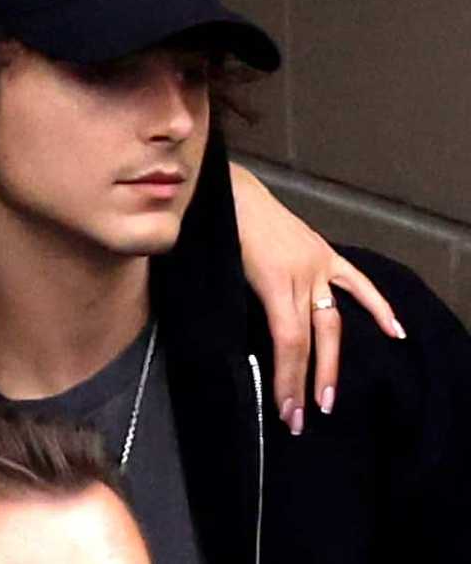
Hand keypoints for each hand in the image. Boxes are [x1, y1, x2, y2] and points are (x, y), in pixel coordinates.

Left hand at [229, 163, 405, 434]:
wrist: (230, 192)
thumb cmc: (215, 233)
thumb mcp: (216, 273)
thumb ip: (232, 308)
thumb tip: (235, 352)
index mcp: (273, 282)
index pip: (288, 342)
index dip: (288, 379)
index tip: (286, 412)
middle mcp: (302, 276)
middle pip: (311, 339)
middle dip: (307, 382)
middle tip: (302, 419)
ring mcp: (317, 263)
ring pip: (333, 321)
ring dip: (333, 362)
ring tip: (330, 398)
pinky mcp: (324, 252)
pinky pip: (356, 282)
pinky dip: (378, 306)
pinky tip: (396, 332)